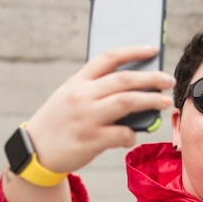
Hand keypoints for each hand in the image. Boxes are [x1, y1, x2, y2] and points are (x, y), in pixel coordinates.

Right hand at [24, 46, 175, 173]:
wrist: (35, 151)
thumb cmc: (58, 123)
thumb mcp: (69, 97)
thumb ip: (94, 90)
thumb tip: (133, 89)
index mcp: (77, 82)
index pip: (108, 58)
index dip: (133, 52)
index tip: (152, 50)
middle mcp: (82, 96)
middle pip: (124, 80)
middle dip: (151, 78)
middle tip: (168, 80)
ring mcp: (86, 118)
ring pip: (127, 102)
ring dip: (150, 100)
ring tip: (164, 102)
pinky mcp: (91, 140)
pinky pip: (122, 133)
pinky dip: (131, 134)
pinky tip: (131, 136)